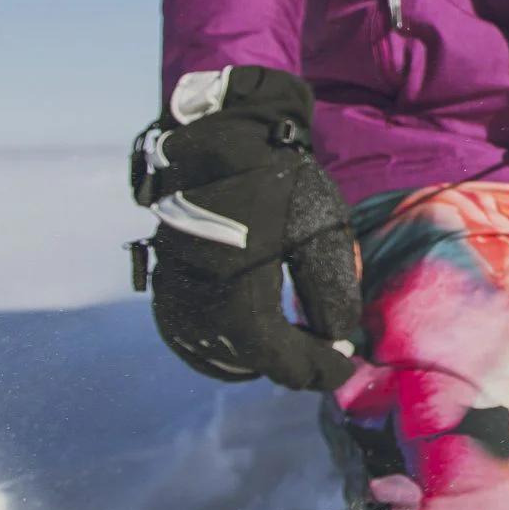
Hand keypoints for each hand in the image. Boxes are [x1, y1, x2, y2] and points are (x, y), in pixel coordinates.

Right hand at [130, 66, 361, 390]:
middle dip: (288, 364)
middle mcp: (195, 297)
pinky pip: (187, 332)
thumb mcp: (322, 234)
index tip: (345, 370)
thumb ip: (331, 293)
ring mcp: (172, 290)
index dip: (312, 368)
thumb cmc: (280, 180)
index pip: (275, 354)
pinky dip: (219, 346)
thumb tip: (340, 341)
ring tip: (294, 353)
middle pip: (243, 358)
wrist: (223, 139)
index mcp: (235, 288)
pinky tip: (249, 342)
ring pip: (212, 351)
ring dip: (253, 360)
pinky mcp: (163, 279)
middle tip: (325, 360)